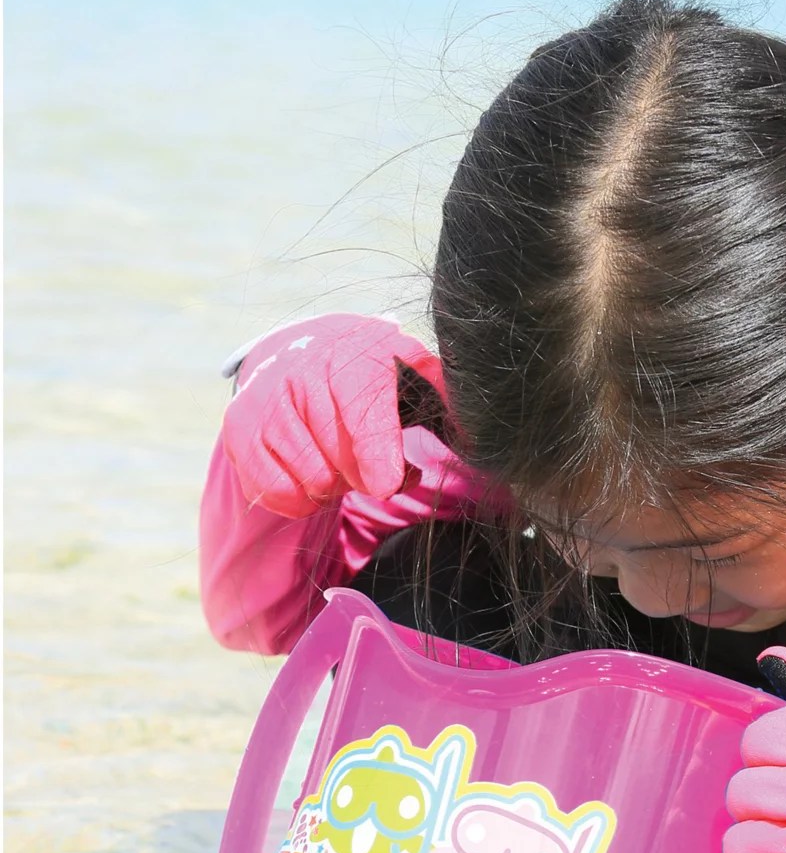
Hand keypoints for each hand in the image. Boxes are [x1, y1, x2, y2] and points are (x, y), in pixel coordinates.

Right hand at [220, 313, 446, 517]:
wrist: (310, 352)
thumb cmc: (375, 375)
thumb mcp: (416, 374)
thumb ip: (447, 400)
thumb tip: (478, 431)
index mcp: (351, 357)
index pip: (360, 409)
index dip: (375, 451)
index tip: (388, 483)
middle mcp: (300, 373)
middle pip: (338, 456)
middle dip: (365, 475)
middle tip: (377, 468)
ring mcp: (265, 401)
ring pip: (310, 478)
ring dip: (335, 487)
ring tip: (342, 462)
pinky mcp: (239, 430)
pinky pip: (275, 491)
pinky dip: (301, 499)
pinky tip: (315, 476)